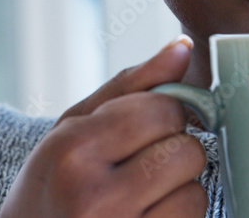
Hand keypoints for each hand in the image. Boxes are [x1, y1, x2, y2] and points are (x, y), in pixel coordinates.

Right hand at [0, 35, 207, 217]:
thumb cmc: (54, 181)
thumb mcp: (75, 125)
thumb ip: (131, 84)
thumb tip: (182, 46)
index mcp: (74, 150)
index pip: (162, 110)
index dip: (164, 114)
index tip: (146, 128)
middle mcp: (94, 195)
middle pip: (186, 150)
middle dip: (175, 150)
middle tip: (143, 162)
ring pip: (195, 190)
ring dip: (179, 188)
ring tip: (142, 193)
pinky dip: (179, 215)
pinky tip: (147, 214)